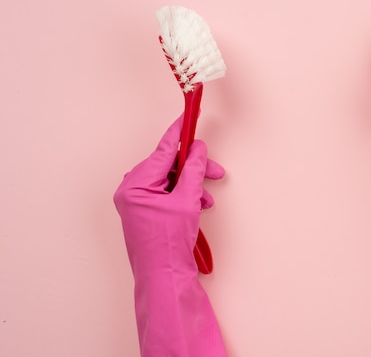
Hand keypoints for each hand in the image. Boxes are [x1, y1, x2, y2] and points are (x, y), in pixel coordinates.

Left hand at [114, 116, 224, 276]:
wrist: (163, 277)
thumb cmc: (168, 244)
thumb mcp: (186, 202)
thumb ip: (194, 171)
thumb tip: (198, 150)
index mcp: (136, 184)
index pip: (164, 150)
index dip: (180, 132)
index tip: (189, 115)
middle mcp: (132, 190)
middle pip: (169, 165)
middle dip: (194, 168)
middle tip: (215, 170)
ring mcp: (138, 201)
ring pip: (171, 179)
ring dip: (192, 185)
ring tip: (205, 199)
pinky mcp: (145, 210)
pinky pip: (168, 192)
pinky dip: (185, 195)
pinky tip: (198, 205)